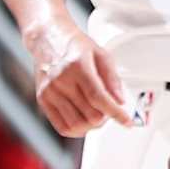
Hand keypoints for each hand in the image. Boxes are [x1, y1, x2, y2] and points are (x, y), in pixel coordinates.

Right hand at [27, 17, 130, 136]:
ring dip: (92, 126)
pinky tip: (84, 121)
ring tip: (97, 115)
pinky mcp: (42, 100)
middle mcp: (61, 80)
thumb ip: (112, 78)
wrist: (48, 39)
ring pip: (76, 125)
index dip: (115, 113)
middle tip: (109, 111)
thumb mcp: (101, 54)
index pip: (98, 98)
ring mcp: (50, 92)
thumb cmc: (75, 46)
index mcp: (78, 67)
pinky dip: (77, 129)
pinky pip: (62, 127)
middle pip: (89, 114)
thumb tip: (120, 100)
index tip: (126, 121)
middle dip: (105, 118)